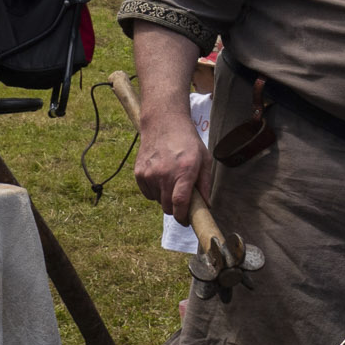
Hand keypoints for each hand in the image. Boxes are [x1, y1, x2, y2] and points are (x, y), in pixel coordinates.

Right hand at [134, 105, 213, 222]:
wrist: (164, 123)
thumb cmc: (188, 142)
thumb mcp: (204, 159)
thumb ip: (205, 184)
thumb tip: (206, 206)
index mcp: (184, 170)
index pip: (180, 203)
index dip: (183, 217)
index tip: (186, 221)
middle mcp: (165, 173)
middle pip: (167, 207)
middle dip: (175, 208)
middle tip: (182, 200)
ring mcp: (149, 174)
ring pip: (157, 201)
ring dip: (164, 197)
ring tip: (171, 180)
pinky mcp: (139, 173)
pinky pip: (148, 193)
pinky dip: (154, 191)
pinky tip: (160, 176)